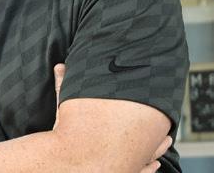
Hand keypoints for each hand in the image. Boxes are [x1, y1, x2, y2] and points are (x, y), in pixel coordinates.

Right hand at [52, 63, 171, 172]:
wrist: (62, 162)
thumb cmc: (64, 133)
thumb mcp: (64, 106)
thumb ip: (63, 85)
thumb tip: (60, 66)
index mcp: (114, 127)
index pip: (139, 118)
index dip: (151, 114)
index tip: (157, 108)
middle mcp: (123, 147)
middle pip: (148, 140)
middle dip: (157, 134)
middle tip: (167, 131)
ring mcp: (124, 163)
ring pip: (147, 158)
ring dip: (157, 151)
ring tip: (165, 144)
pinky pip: (140, 172)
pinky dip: (149, 168)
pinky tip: (155, 166)